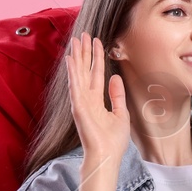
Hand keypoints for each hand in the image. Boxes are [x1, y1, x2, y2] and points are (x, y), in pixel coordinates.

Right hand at [66, 32, 130, 176]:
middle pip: (85, 70)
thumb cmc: (113, 141)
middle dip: (84, 52)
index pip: (96, 73)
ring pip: (78, 73)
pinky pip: (75, 85)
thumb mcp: (121, 114)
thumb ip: (117, 96)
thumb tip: (115, 77)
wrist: (107, 157)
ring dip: (77, 56)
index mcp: (96, 100)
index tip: (97, 41)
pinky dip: (72, 72)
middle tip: (83, 34)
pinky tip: (70, 59)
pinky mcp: (78, 107)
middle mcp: (86, 98)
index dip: (96, 57)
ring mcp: (80, 102)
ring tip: (76, 40)